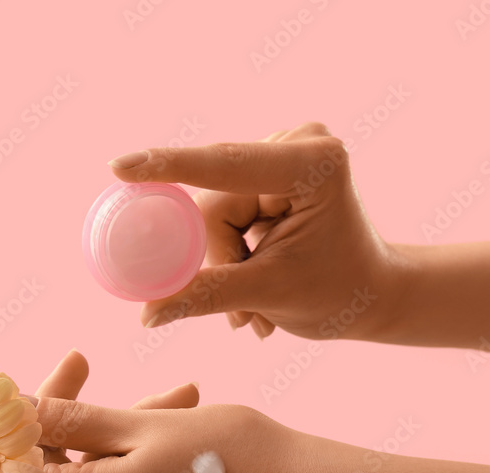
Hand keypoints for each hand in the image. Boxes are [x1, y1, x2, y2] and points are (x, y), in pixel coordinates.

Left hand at [25, 350, 308, 472]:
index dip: (33, 412)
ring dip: (127, 437)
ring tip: (185, 399)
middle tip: (156, 386)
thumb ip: (71, 420)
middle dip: (99, 420)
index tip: (71, 368)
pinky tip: (182, 433)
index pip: (19, 462)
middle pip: (62, 470)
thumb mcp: (145, 427)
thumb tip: (14, 410)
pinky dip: (139, 466)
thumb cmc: (232, 458)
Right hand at [108, 121, 401, 340]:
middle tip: (243, 311)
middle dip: (221, 258)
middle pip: (213, 201)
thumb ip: (204, 295)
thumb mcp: (268, 295)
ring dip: (226, 260)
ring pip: (212, 209)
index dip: (169, 167)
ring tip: (258, 301)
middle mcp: (298, 143)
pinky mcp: (270, 162)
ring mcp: (284, 149)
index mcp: (311, 165)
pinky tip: (257, 272)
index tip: (118, 167)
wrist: (371, 293)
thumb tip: (146, 312)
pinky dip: (231, 249)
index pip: (224, 166)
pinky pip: (221, 207)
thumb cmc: (336, 293)